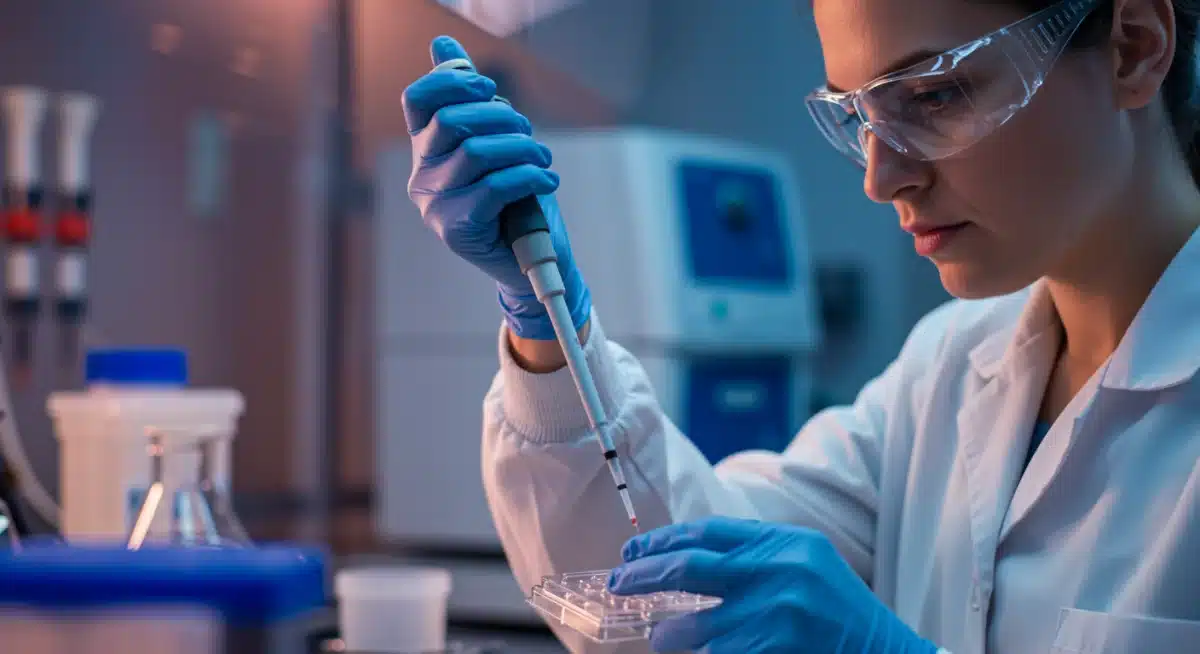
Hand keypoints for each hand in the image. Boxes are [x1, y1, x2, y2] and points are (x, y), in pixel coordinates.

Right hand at [402, 35, 590, 339]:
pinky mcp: (456, 229)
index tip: (489, 89)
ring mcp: (435, 205)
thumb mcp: (495, 140)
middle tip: (529, 134)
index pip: (418, 99)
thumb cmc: (515, 195)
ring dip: (523, 148)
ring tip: (543, 159)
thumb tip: (442, 45)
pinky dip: (528, 177)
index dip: (454, 82)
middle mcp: (421, 175)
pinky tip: (547, 180)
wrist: (532, 256)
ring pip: (477, 153)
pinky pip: (493, 187)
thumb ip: (469, 96)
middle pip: (452, 121)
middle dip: (501, 117)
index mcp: (424, 148)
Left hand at [608, 517, 939, 653]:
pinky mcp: (772, 653)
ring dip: (666, 636)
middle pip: (688, 568)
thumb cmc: (840, 612)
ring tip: (659, 638)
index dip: (663, 540)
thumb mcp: (804, 563)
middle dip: (644, 576)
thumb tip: (681, 558)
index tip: (634, 551)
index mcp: (785, 543)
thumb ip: (754, 554)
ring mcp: (774, 618)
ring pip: (693, 629)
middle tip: (618, 583)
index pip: (708, 532)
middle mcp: (778, 573)